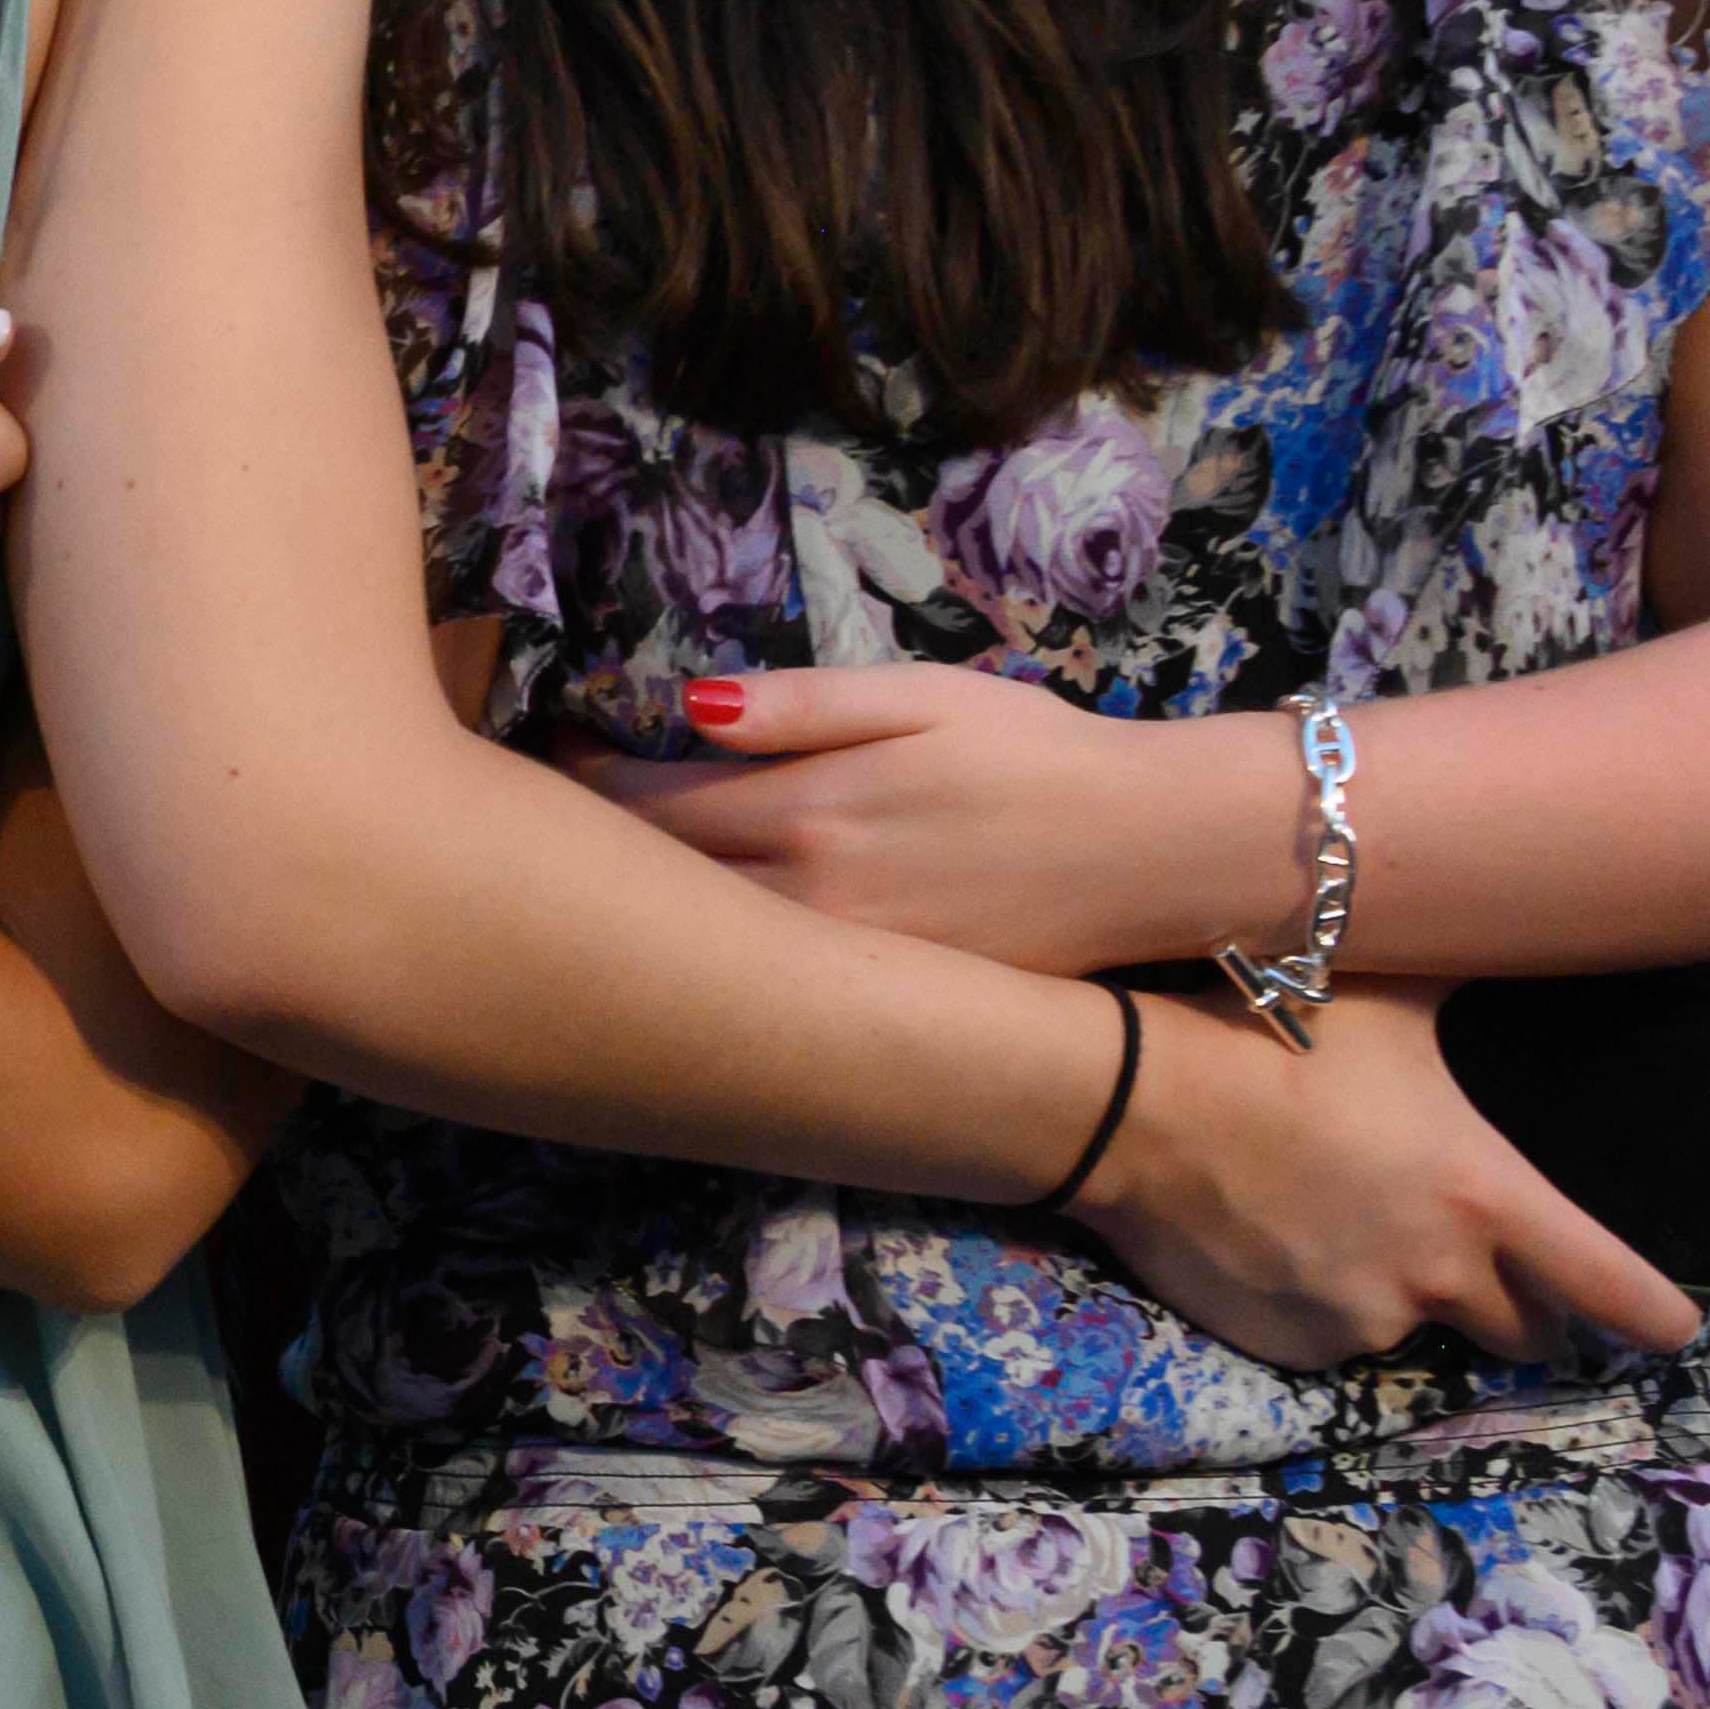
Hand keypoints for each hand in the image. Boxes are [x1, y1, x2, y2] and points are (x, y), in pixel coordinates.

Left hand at [588, 666, 1299, 976]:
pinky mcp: (879, 1012)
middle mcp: (812, 910)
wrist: (1158, 854)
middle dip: (594, 850)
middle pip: (658, 889)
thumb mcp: (927, 696)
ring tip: (604, 871)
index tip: (557, 753)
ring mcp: (843, 975)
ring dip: (644, 910)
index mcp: (811, 818)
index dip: (587, 783)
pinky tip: (694, 936)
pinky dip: (718, 958)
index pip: (649, 811)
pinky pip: (768, 987)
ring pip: (705, 947)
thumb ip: (802, 707)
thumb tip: (685, 705)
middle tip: (551, 814)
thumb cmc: (1040, 756)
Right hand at [1075, 983, 1699, 1369]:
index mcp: (1484, 1198)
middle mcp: (1438, 1276)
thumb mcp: (1389, 997)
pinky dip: (1327, 1305)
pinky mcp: (1294, 1345)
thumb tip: (1531, 913)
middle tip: (1480, 1255)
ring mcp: (1364, 1320)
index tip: (1674, 1326)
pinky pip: (1337, 1339)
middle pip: (1526, 1331)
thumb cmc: (1271, 1034)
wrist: (1132, 1102)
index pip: (1612, 1289)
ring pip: (1418, 1326)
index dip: (1657, 1316)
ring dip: (1405, 1291)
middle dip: (1519, 1301)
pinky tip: (1284, 1243)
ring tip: (1344, 1223)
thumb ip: (1469, 984)